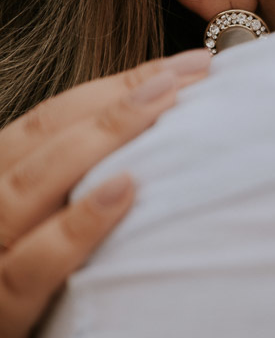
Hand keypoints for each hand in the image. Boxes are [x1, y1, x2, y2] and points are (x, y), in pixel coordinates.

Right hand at [0, 50, 210, 337]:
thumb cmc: (24, 272)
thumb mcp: (41, 215)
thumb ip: (76, 177)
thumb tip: (153, 136)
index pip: (52, 119)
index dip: (115, 86)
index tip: (182, 65)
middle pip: (47, 137)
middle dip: (119, 98)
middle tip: (188, 72)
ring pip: (33, 185)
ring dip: (102, 138)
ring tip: (164, 103)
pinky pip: (34, 264)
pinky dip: (78, 224)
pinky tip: (123, 190)